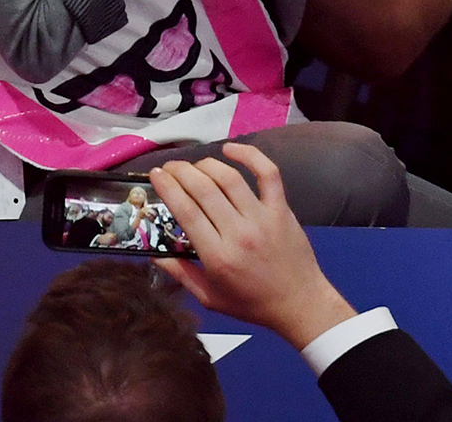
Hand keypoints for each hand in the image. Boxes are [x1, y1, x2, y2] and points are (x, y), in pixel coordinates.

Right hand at [147, 143, 355, 350]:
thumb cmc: (252, 303)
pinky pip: (268, 173)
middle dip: (180, 172)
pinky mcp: (281, 209)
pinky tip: (231, 148)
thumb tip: (151, 253)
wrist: (299, 304)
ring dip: (206, 164)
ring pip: (229, 178)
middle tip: (168, 167)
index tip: (156, 175)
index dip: (167, 188)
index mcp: (218, 256)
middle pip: (204, 190)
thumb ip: (179, 273)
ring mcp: (263, 218)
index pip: (186, 212)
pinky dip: (250, 155)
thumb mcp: (209, 298)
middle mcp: (239, 233)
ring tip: (193, 164)